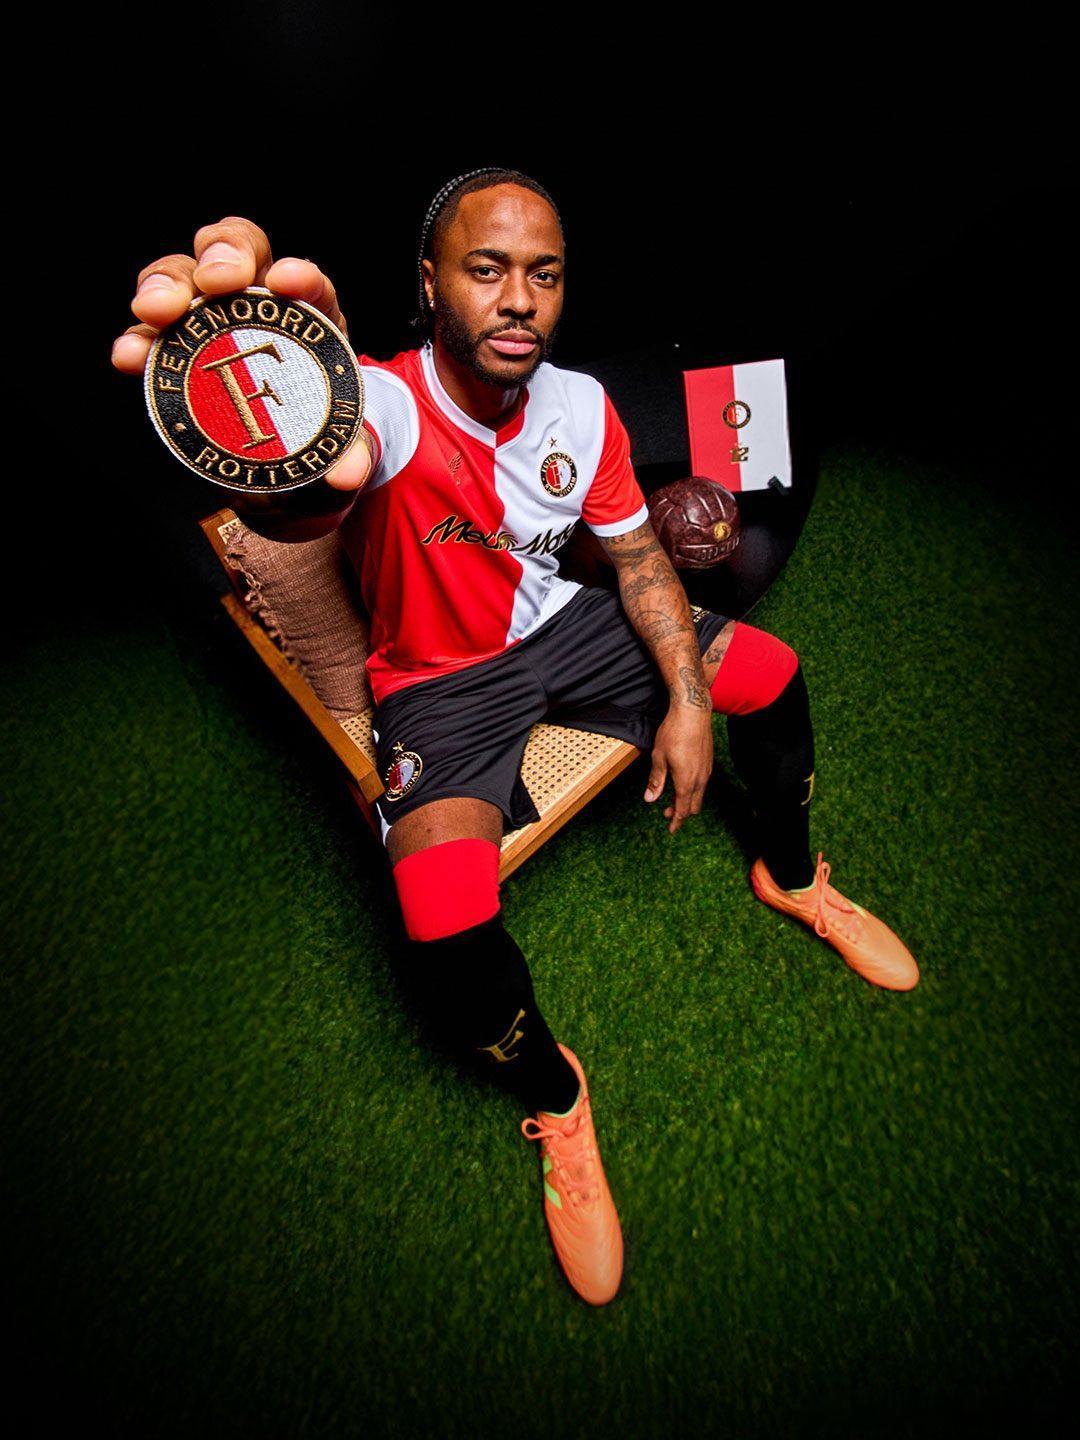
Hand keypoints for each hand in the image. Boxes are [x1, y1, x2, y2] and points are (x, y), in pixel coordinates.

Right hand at [111, 216, 370, 496]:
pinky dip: (137, 340)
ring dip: (166, 285)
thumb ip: (354, 456)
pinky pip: (149, 335)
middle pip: (238, 250)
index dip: (299, 275)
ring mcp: (211, 322)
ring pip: (183, 276)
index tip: (287, 281)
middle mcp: (259, 306)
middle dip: (223, 254)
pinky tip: (129, 355)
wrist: (283, 469)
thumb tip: (346, 473)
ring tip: (156, 312)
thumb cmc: (318, 441)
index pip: (308, 284)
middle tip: (215, 282)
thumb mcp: (344, 449)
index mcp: (312, 319)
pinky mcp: (174, 353)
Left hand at [643, 703, 713, 834]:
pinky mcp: (708, 762)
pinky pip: (702, 784)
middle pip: (694, 806)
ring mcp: (706, 770)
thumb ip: (656, 780)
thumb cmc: (673, 733)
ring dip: (687, 801)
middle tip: (667, 813)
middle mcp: (700, 779)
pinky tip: (682, 783)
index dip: (676, 821)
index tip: (671, 829)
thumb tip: (650, 799)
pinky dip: (692, 790)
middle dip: (681, 813)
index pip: (683, 809)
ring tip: (673, 798)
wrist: (692, 713)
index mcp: (686, 781)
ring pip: (699, 795)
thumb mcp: (659, 757)